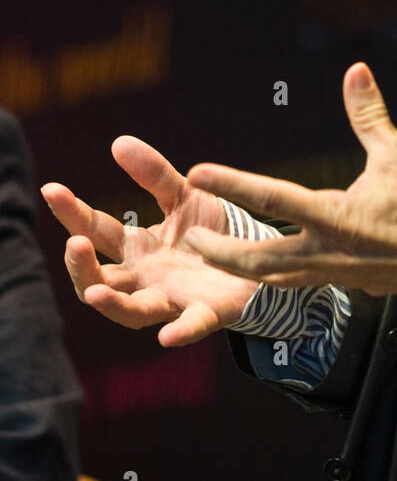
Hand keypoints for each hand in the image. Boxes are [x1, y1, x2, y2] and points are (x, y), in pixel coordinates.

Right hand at [42, 137, 258, 346]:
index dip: (72, 213)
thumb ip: (154, 174)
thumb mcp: (183, 195)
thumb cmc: (214, 230)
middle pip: (101, 279)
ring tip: (95, 290)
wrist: (261, 256)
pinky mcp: (208, 311)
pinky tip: (166, 338)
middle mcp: (146, 278)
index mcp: (137, 249)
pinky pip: (192, 326)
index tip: (52, 189)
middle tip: (76, 244)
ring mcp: (173, 298)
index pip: (96, 231)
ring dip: (111, 303)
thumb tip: (118, 141)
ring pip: (132, 310)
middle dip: (82, 266)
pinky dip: (181, 333)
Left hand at [184, 63, 396, 295]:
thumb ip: (369, 115)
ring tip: (219, 261)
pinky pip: (307, 285)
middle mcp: (329, 252)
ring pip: (279, 280)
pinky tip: (274, 272)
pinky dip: (282, 279)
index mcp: (335, 217)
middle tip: (191, 239)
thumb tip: (355, 71)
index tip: (197, 173)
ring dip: (245, 271)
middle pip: (259, 260)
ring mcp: (339, 276)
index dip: (230, 183)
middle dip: (222, 252)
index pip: (270, 197)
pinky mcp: (354, 287)